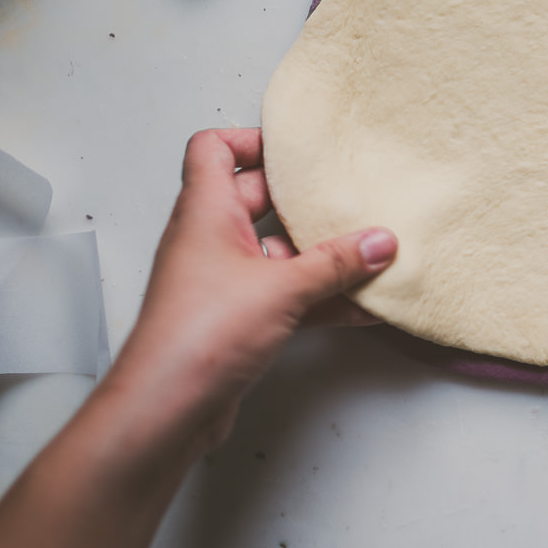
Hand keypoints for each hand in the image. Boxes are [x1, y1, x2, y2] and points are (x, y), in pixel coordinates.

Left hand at [106, 128, 395, 455]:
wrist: (168, 406)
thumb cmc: (199, 335)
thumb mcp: (282, 287)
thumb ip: (337, 263)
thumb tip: (379, 241)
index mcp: (205, 213)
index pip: (213, 149)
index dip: (252, 141)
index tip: (298, 152)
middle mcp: (208, 241)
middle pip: (256, 199)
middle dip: (303, 200)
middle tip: (346, 197)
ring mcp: (222, 281)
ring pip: (276, 251)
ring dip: (319, 254)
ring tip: (369, 253)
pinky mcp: (236, 319)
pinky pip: (285, 294)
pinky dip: (320, 297)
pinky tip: (362, 306)